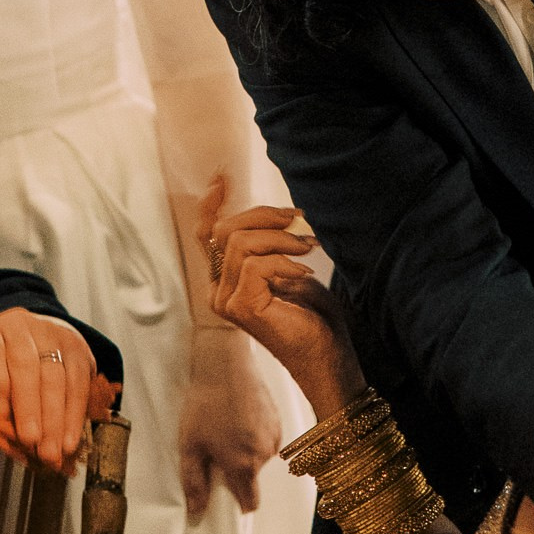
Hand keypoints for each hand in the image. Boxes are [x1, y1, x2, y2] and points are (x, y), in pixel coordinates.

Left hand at [0, 309, 94, 476]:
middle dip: (29, 408)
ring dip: (54, 419)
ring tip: (51, 450)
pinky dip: (74, 416)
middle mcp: (19, 325)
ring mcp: (51, 333)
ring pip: (55, 376)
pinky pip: (79, 383)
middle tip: (30, 441)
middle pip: (25, 366)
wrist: (30, 338)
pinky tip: (69, 440)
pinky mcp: (77, 347)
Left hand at [177, 332, 279, 521]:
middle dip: (237, 470)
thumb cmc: (204, 403)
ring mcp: (273, 435)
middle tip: (216, 450)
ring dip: (246, 450)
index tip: (225, 494)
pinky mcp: (277, 417)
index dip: (238, 502)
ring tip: (225, 429)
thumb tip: (196, 512)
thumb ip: (195, 483)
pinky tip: (237, 417)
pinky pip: (266, 437)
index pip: (250, 502)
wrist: (223, 364)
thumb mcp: (190, 446)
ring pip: (260, 456)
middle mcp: (264, 454)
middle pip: (253, 477)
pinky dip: (254, 433)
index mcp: (244, 466)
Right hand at [196, 179, 363, 419]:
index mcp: (226, 281)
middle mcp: (218, 291)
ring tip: (309, 247)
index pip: (207, 235)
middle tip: (299, 219)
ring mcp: (226, 301)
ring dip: (281, 238)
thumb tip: (279, 214)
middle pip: (224, 230)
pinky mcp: (240, 307)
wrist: (327, 356)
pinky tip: (304, 271)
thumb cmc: (314, 316)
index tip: (222, 177)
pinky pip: (255, 264)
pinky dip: (284, 260)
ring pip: (240, 243)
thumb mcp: (292, 268)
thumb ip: (273, 245)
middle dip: (263, 216)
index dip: (212, 204)